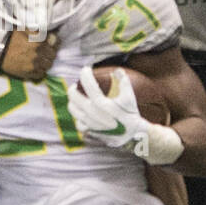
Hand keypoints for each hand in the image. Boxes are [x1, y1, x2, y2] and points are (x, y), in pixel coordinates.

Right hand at [0, 29, 58, 80]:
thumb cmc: (11, 37)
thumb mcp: (25, 29)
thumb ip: (39, 31)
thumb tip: (51, 35)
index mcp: (38, 42)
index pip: (54, 42)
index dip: (54, 42)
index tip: (53, 42)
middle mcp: (38, 54)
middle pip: (52, 55)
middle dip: (51, 52)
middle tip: (47, 51)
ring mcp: (34, 65)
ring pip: (48, 65)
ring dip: (46, 62)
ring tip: (42, 60)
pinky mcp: (28, 73)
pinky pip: (41, 74)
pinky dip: (41, 71)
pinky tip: (37, 67)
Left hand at [66, 65, 182, 163]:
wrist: (133, 135)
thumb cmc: (130, 114)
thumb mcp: (129, 96)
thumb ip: (123, 81)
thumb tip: (116, 70)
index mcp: (103, 104)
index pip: (88, 85)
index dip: (85, 74)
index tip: (86, 69)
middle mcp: (93, 114)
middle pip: (74, 97)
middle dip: (73, 88)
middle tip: (76, 84)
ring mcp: (90, 124)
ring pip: (73, 110)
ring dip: (72, 101)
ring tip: (76, 96)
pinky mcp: (90, 132)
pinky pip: (78, 123)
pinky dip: (78, 116)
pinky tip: (82, 112)